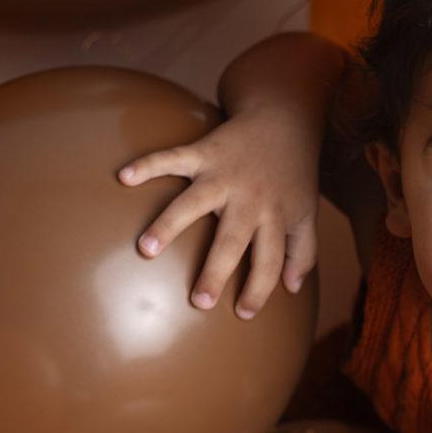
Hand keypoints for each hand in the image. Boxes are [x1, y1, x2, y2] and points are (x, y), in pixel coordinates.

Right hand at [117, 107, 320, 318]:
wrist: (284, 119)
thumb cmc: (292, 174)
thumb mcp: (306, 212)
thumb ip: (303, 250)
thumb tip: (293, 288)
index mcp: (275, 215)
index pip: (270, 259)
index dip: (261, 288)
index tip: (243, 312)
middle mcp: (250, 197)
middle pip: (232, 239)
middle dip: (216, 271)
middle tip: (198, 301)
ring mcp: (224, 174)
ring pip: (195, 201)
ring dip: (169, 224)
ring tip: (145, 250)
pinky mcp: (204, 151)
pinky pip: (173, 157)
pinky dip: (148, 164)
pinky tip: (125, 177)